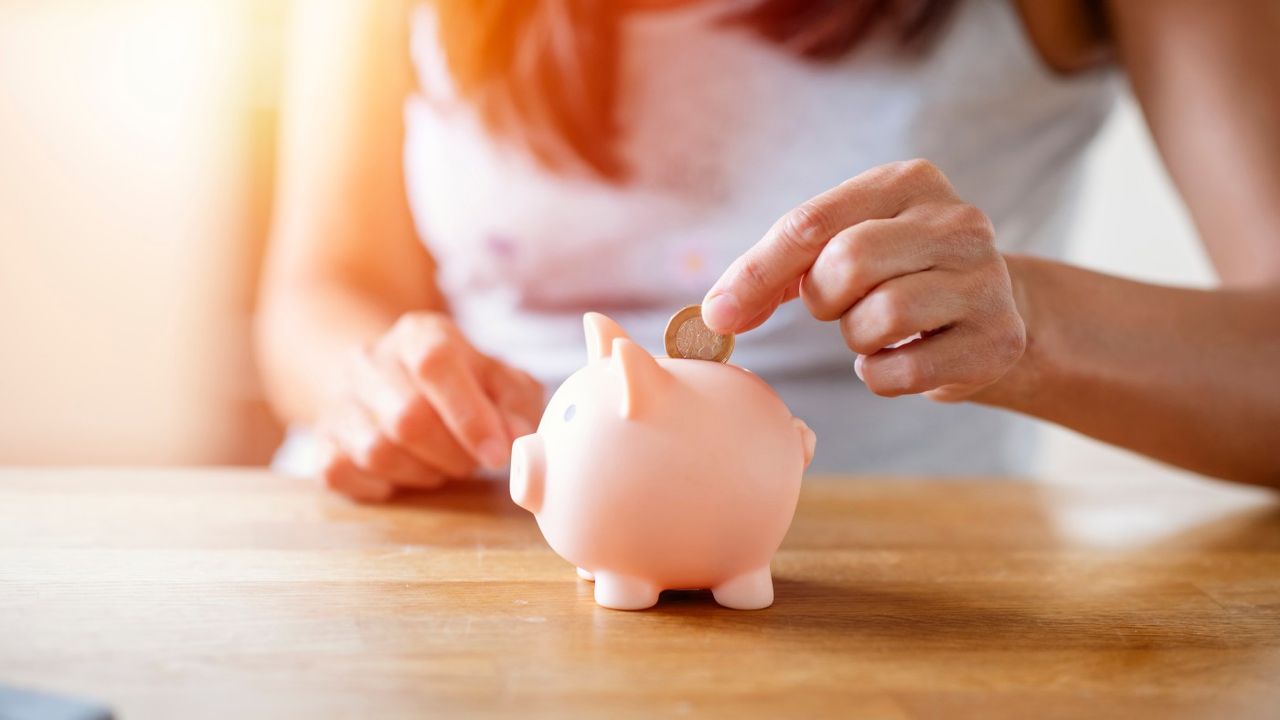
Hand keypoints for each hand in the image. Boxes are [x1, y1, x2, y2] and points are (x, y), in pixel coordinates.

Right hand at [318, 312, 543, 501]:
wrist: (388, 377)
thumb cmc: (456, 383)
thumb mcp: (497, 379)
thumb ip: (517, 403)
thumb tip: (517, 438)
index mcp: (419, 334)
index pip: (435, 364)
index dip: (469, 415)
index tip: (497, 454)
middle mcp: (370, 360)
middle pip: (407, 418)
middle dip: (452, 453)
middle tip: (473, 461)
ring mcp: (339, 400)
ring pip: (377, 451)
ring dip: (423, 472)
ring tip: (442, 463)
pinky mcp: (321, 440)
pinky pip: (341, 472)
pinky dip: (381, 485)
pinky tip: (403, 474)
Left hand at [702, 159, 1025, 401]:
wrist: (996, 314)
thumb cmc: (897, 277)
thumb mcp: (842, 248)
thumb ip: (778, 271)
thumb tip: (718, 314)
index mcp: (909, 182)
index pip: (812, 223)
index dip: (757, 273)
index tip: (719, 314)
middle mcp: (958, 221)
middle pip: (846, 263)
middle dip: (824, 299)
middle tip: (842, 306)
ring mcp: (986, 280)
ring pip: (878, 319)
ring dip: (857, 339)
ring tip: (879, 328)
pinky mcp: (998, 340)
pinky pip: (902, 371)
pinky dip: (883, 376)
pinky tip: (903, 357)